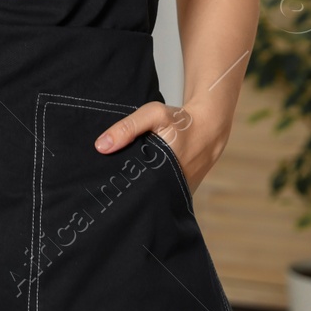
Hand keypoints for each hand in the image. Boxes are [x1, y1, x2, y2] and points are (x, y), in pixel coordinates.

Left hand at [93, 101, 222, 193]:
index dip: (117, 185)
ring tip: (121, 182)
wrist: (209, 127)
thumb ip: (127, 128)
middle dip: (125, 189)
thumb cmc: (180, 120)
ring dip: (139, 189)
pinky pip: (163, 194)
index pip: (132, 187)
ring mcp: (179, 192)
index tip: (102, 182)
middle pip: (140, 194)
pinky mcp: (183, 192)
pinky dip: (152, 187)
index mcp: (162, 170)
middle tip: (107, 183)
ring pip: (152, 195)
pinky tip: (140, 179)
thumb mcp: (153, 114)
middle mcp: (172, 186)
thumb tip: (101, 146)